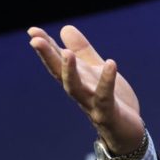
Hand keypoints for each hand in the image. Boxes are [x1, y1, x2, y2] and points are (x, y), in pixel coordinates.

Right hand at [28, 25, 144, 154]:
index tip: (32, 30)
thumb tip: (64, 28)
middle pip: (59, 74)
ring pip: (75, 88)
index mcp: (77, 79)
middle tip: (35, 39)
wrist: (127, 131)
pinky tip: (110, 63)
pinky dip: (106, 81)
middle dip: (48, 57)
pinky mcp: (107, 113)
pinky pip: (105, 97)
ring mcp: (91, 104)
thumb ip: (82, 51)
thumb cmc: (110, 101)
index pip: (58, 62)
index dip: (46, 46)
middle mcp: (80, 92)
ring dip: (69, 72)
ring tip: (67, 53)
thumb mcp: (96, 71)